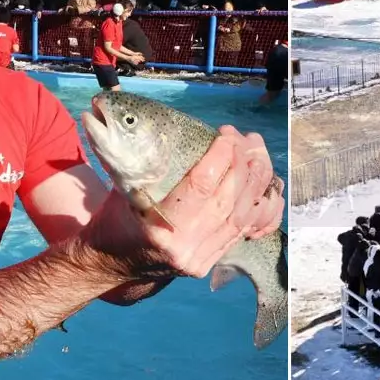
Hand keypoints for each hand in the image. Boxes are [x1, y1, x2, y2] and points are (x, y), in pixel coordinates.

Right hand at [87, 128, 282, 279]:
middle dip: (244, 165)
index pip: (201, 186)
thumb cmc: (115, 217)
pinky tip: (269, 189)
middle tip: (247, 139)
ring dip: (257, 182)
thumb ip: (144, 158)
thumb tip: (146, 117)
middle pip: (228, 200)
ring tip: (259, 155)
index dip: (220, 156)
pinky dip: (260, 209)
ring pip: (242, 216)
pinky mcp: (210, 261)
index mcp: (158, 227)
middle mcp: (184, 247)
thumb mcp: (123, 186)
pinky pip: (245, 233)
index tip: (226, 134)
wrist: (111, 261)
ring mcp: (200, 259)